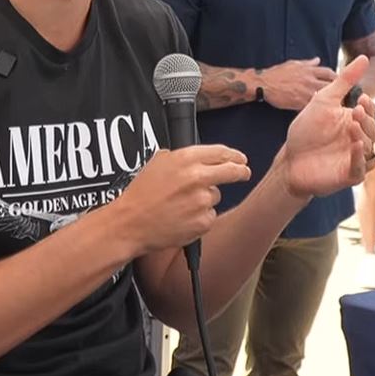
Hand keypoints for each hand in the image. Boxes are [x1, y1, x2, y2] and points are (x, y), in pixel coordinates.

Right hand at [115, 145, 249, 254]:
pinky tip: (182, 218)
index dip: (234, 155)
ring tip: (182, 205)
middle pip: (232, 171)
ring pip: (216, 196)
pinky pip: (209, 216)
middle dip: (241, 172)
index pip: (220, 152)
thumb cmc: (140, 195)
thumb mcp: (157, 163)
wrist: (130, 223)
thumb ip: (179, 157)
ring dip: (206, 199)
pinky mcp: (203, 221)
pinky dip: (200, 217)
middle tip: (244, 173)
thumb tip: (196, 158)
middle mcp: (197, 177)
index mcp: (185, 159)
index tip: (240, 158)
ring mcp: (202, 200)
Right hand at [261, 58, 335, 110]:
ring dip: (329, 102)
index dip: (336, 78)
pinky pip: (313, 107)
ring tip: (331, 106)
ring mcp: (306, 92)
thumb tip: (317, 60)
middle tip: (340, 96)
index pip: (329, 73)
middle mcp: (310, 80)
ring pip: (325, 97)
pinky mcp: (301, 103)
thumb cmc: (276, 74)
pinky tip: (318, 112)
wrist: (264, 84)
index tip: (338, 82)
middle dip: (337, 90)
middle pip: (331, 85)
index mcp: (309, 70)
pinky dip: (317, 109)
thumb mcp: (293, 64)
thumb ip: (307, 63)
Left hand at [280, 55, 374, 198]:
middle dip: (367, 121)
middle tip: (356, 112)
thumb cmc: (306, 130)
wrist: (289, 157)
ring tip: (352, 127)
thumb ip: (344, 81)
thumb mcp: (323, 101)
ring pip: (371, 150)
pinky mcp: (349, 175)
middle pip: (374, 131)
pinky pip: (361, 168)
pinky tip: (354, 145)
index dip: (369, 107)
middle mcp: (360, 141)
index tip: (360, 99)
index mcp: (355, 123)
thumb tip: (365, 57)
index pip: (371, 114)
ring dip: (365, 137)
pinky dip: (359, 157)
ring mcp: (355, 159)